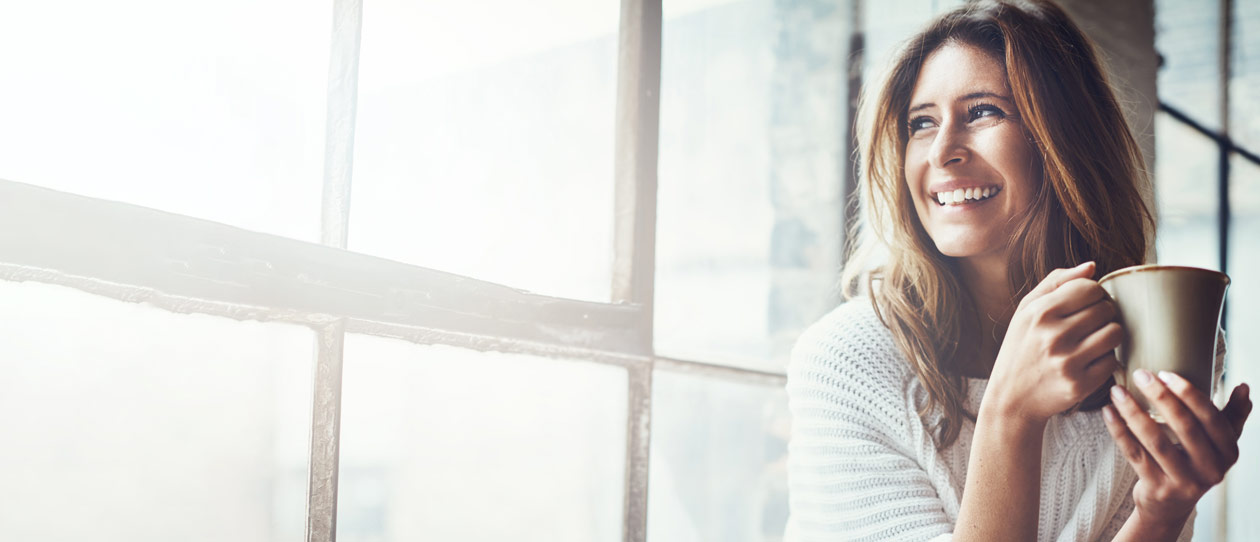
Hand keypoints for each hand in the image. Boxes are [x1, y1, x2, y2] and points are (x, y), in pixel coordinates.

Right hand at [985, 261, 1122, 423]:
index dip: (1093, 293)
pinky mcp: (1080, 384)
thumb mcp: (1026, 311)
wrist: (1011, 398)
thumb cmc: (1020, 348)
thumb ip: (1056, 283)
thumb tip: (1092, 266)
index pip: (1090, 287)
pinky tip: (1090, 361)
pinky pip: (1112, 361)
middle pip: (1106, 309)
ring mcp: (1068, 362)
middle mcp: (1053, 336)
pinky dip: (1105, 359)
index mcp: (1040, 312)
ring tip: (1094, 340)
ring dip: (1109, 334)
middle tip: (1090, 324)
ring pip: (1115, 333)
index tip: (1086, 304)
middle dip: (1103, 313)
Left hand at [1103, 370, 1251, 525]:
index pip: (1211, 418)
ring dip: (1133, 412)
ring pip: (1155, 441)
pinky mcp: (1157, 488)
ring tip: (1117, 391)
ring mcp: (1183, 481)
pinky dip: (1119, 430)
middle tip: (1141, 374)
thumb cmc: (1195, 464)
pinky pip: (1134, 454)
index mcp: (1228, 452)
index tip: (1166, 373)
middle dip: (1161, 397)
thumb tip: (1244, 387)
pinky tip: (1108, 411)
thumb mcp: (1219, 443)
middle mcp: (1210, 469)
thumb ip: (1233, 416)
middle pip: (1184, 427)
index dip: (1189, 394)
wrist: (1170, 506)